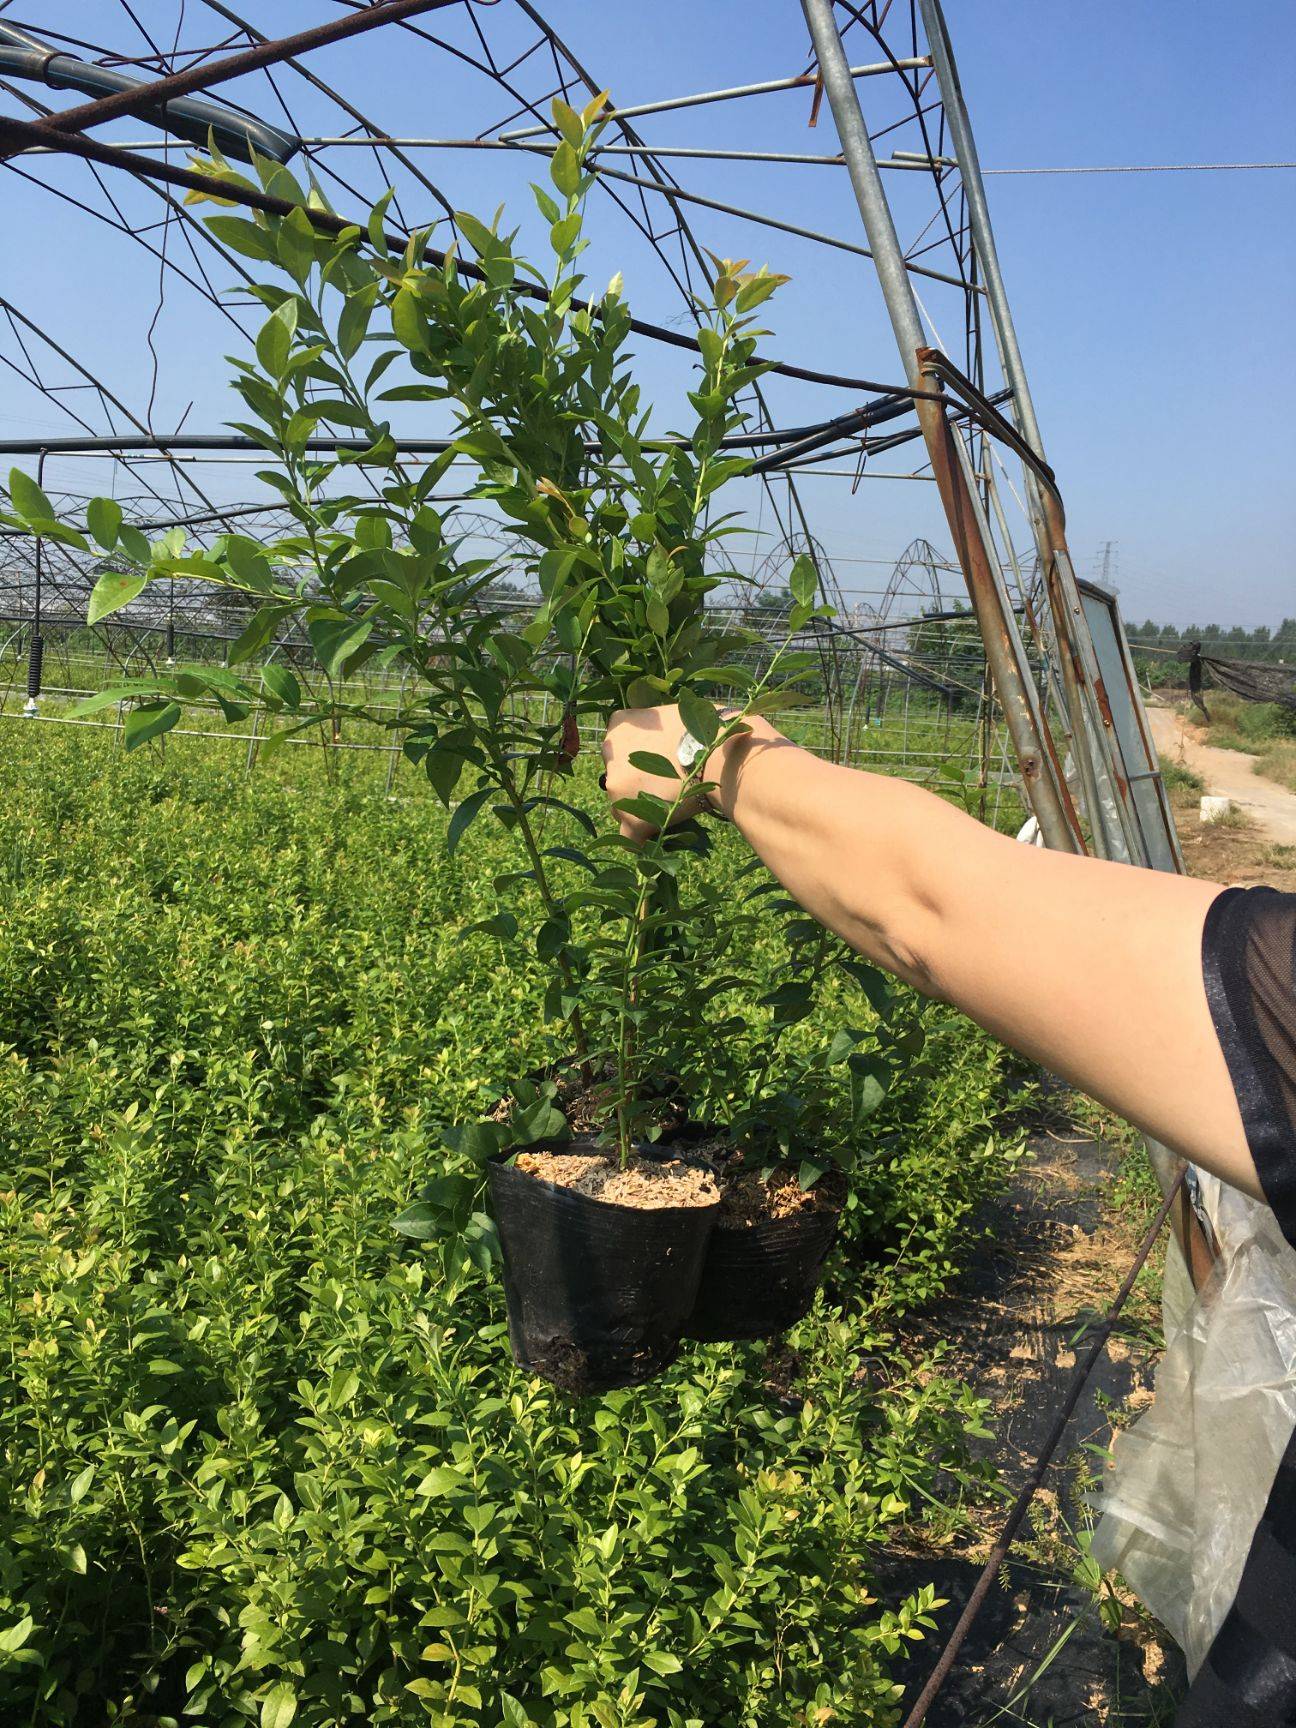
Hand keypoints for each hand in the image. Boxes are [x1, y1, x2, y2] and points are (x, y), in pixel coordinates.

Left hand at [600, 705, 780, 840]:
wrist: (722, 757)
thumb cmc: (707, 730)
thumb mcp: (673, 716)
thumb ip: (656, 728)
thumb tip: (663, 739)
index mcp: (620, 725)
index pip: (618, 747)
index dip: (638, 760)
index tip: (659, 765)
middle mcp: (610, 755)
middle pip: (617, 777)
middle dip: (636, 785)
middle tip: (666, 787)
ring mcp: (618, 789)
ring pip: (621, 806)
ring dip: (641, 809)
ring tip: (670, 808)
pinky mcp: (632, 819)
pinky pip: (630, 838)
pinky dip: (641, 840)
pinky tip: (655, 838)